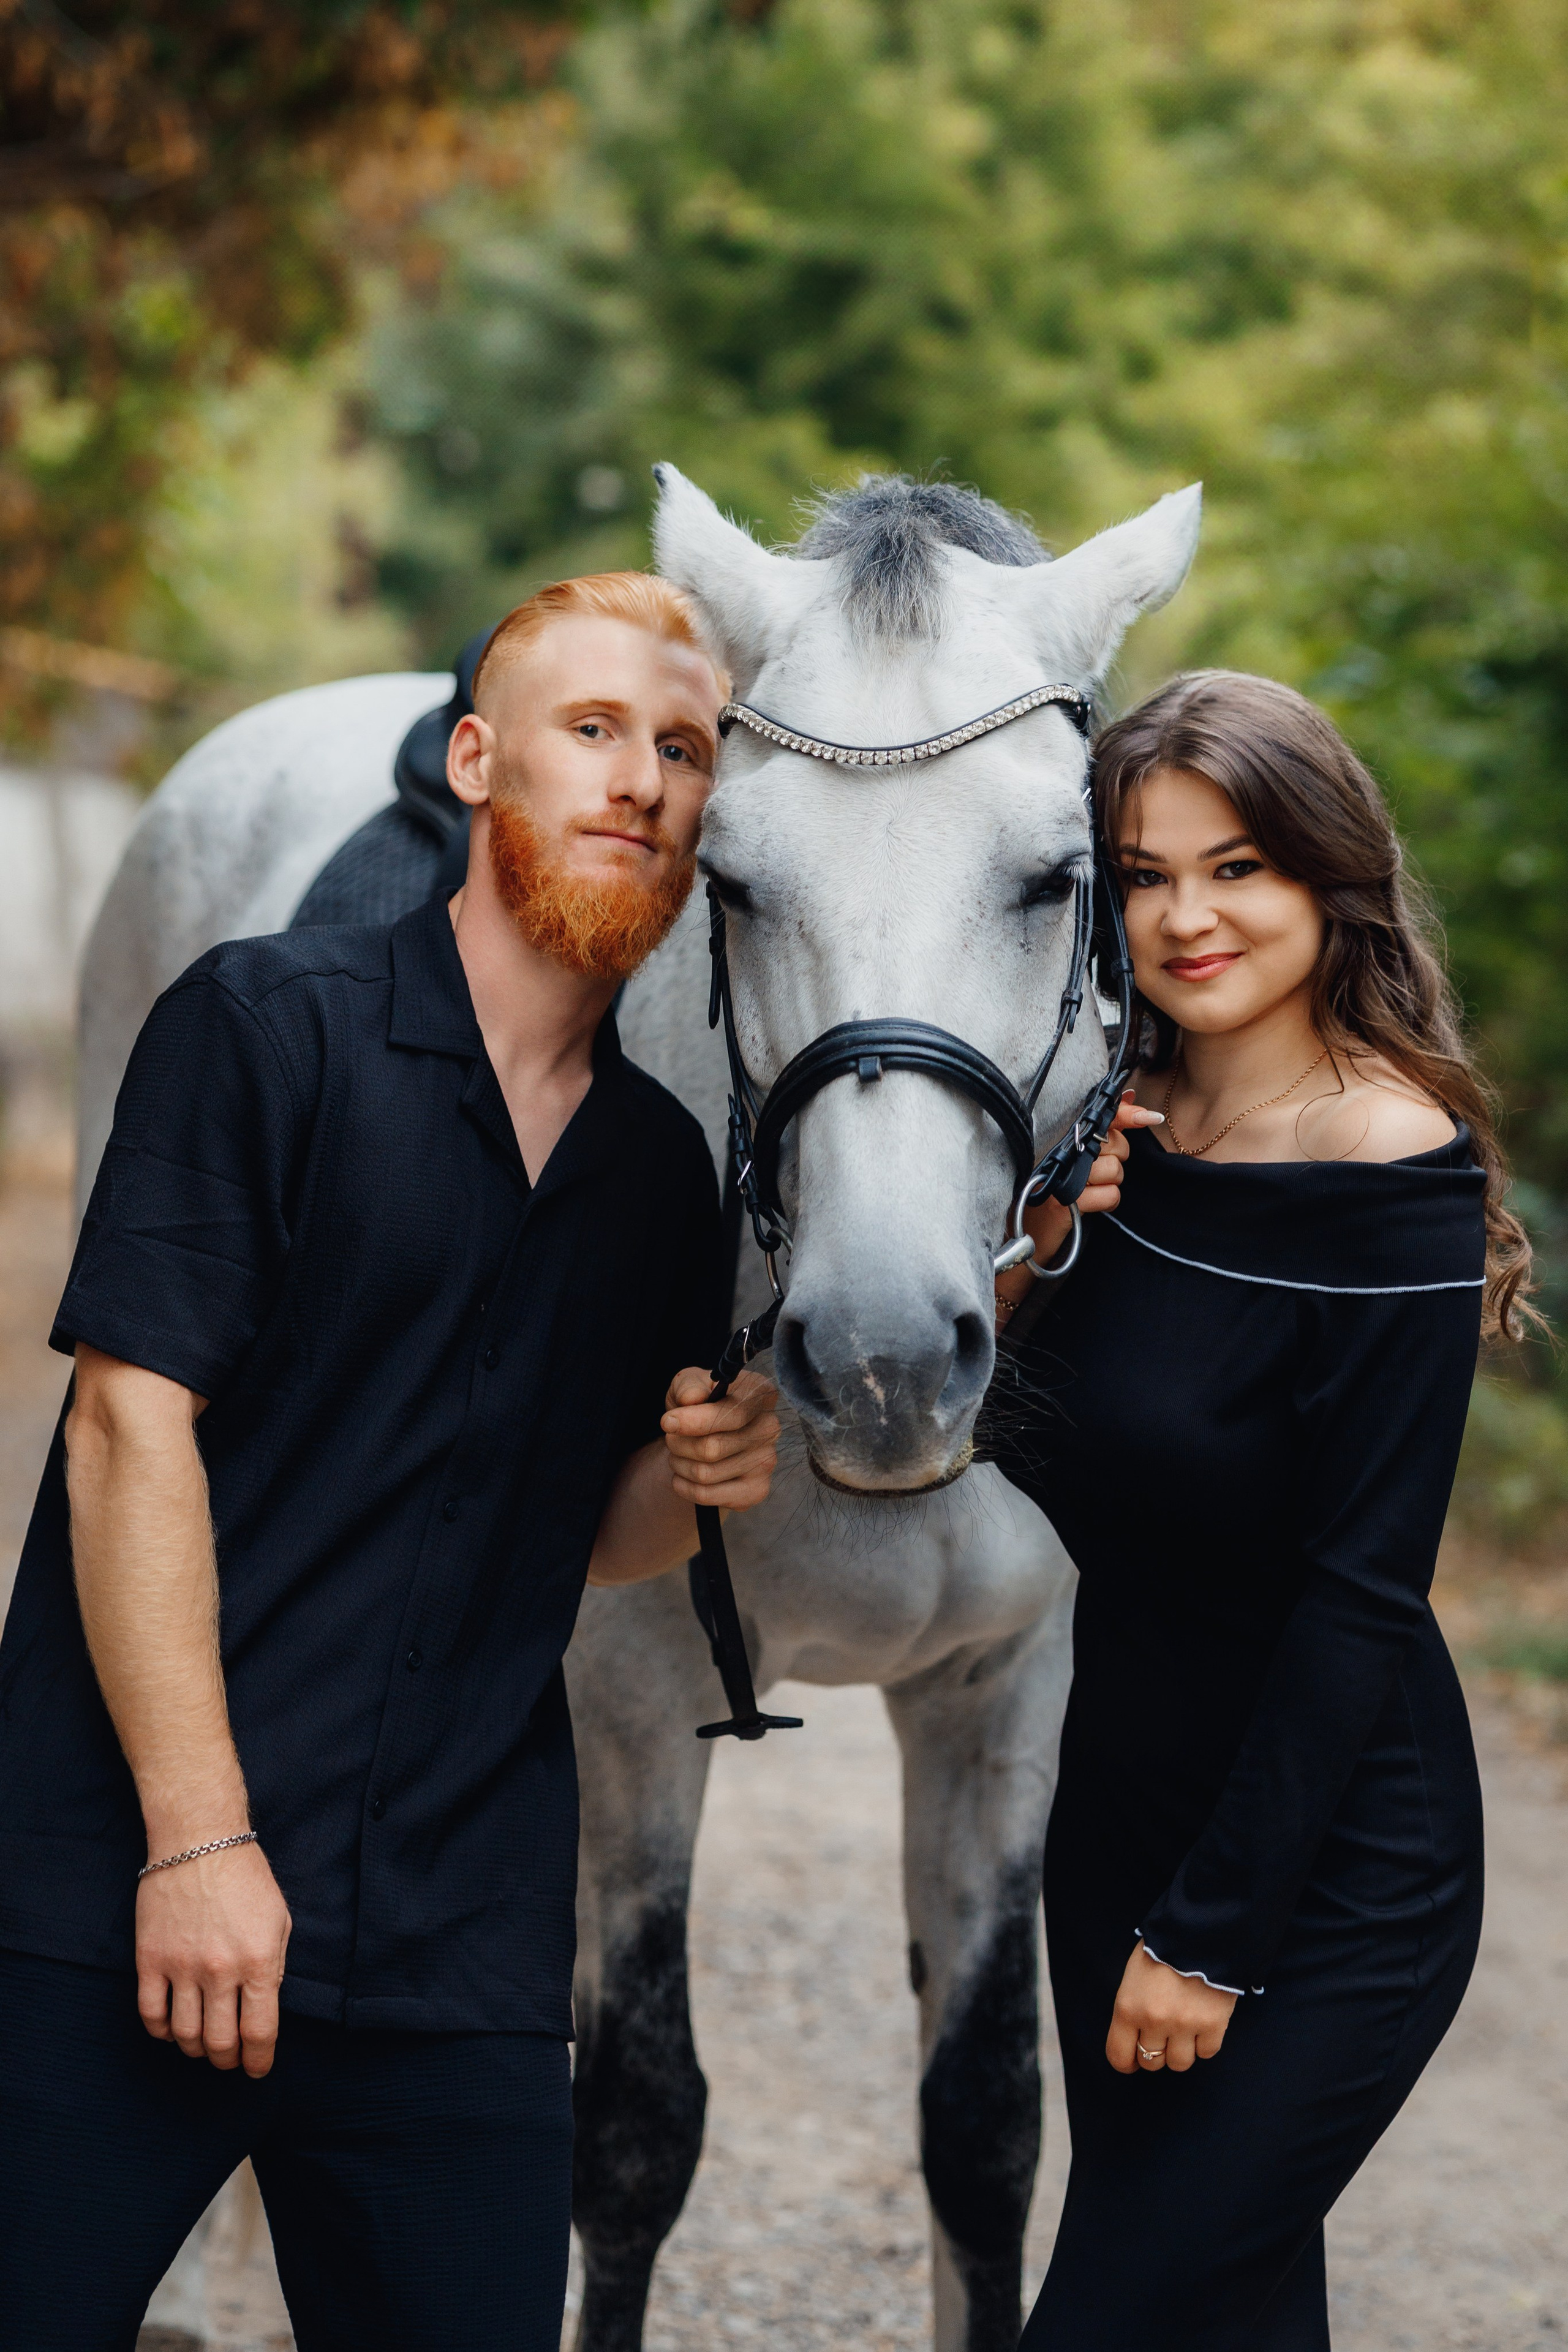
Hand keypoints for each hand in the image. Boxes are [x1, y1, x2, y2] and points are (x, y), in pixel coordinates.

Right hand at [135, 1839, 291, 2077]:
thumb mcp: (279, 1920)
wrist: (199, 1841)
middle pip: (220, 2042)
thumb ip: (275, 1968)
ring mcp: (181, 1966)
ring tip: (204, 2043)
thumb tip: (263, 2010)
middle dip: (227, 2060)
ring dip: (196, 2049)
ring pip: (185, 2035)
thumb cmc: (246, 1878)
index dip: (259, 2060)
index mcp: (259, 1960)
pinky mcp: (150, 1959)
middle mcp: (220, 1969)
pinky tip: (173, 2027)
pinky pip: (151, 2014)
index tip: (257, 2069)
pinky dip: (162, 2031)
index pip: (259, 2032)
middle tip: (230, 2059)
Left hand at [661, 1366, 780, 1511]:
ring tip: (677, 1455)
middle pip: (712, 1448)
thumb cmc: (698, 1405)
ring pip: (705, 1473)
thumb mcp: (688, 1384)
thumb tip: (691, 1398)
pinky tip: (682, 1476)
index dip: (694, 1421)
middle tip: (670, 1438)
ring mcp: (766, 1461)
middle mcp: (770, 1428)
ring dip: (679, 1464)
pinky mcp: (756, 1490)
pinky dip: (683, 1486)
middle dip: (679, 1444)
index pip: (731, 1415)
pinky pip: (707, 1495)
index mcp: (760, 1394)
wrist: (707, 1437)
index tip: (667, 1422)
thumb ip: (688, 1385)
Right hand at [996, 1092, 1163, 1319]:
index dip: (1128, 1114)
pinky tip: (1091, 1205)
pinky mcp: (1066, 1201)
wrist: (1029, 1235)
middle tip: (1096, 1174)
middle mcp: (1061, 1151)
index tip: (1150, 1117)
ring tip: (1089, 1191)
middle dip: (1116, 1160)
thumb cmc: (1054, 1192)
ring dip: (1109, 1185)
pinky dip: (1107, 1202)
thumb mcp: (1078, 1158)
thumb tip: (1130, 1097)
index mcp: (1064, 1138)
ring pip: (1115, 1171)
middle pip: (1115, 1145)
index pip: (1102, 1117)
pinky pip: (1110, 1195)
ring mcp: (1062, 1176)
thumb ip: (1103, 1129)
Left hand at [1105, 1939, 1235, 2075]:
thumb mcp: (1133, 1976)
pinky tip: (1203, 2022)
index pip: (1119, 2056)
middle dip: (1156, 2051)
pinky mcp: (1213, 2025)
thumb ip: (1132, 2009)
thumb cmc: (1162, 1949)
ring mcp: (1185, 2025)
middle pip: (1152, 2063)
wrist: (1200, 1929)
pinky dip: (1205, 2042)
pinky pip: (1206, 2052)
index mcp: (1128, 2007)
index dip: (1127, 2061)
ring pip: (1180, 2064)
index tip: (1134, 2057)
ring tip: (1185, 2028)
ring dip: (1181, 2050)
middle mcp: (1154, 2021)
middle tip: (1163, 2033)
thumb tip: (1135, 2039)